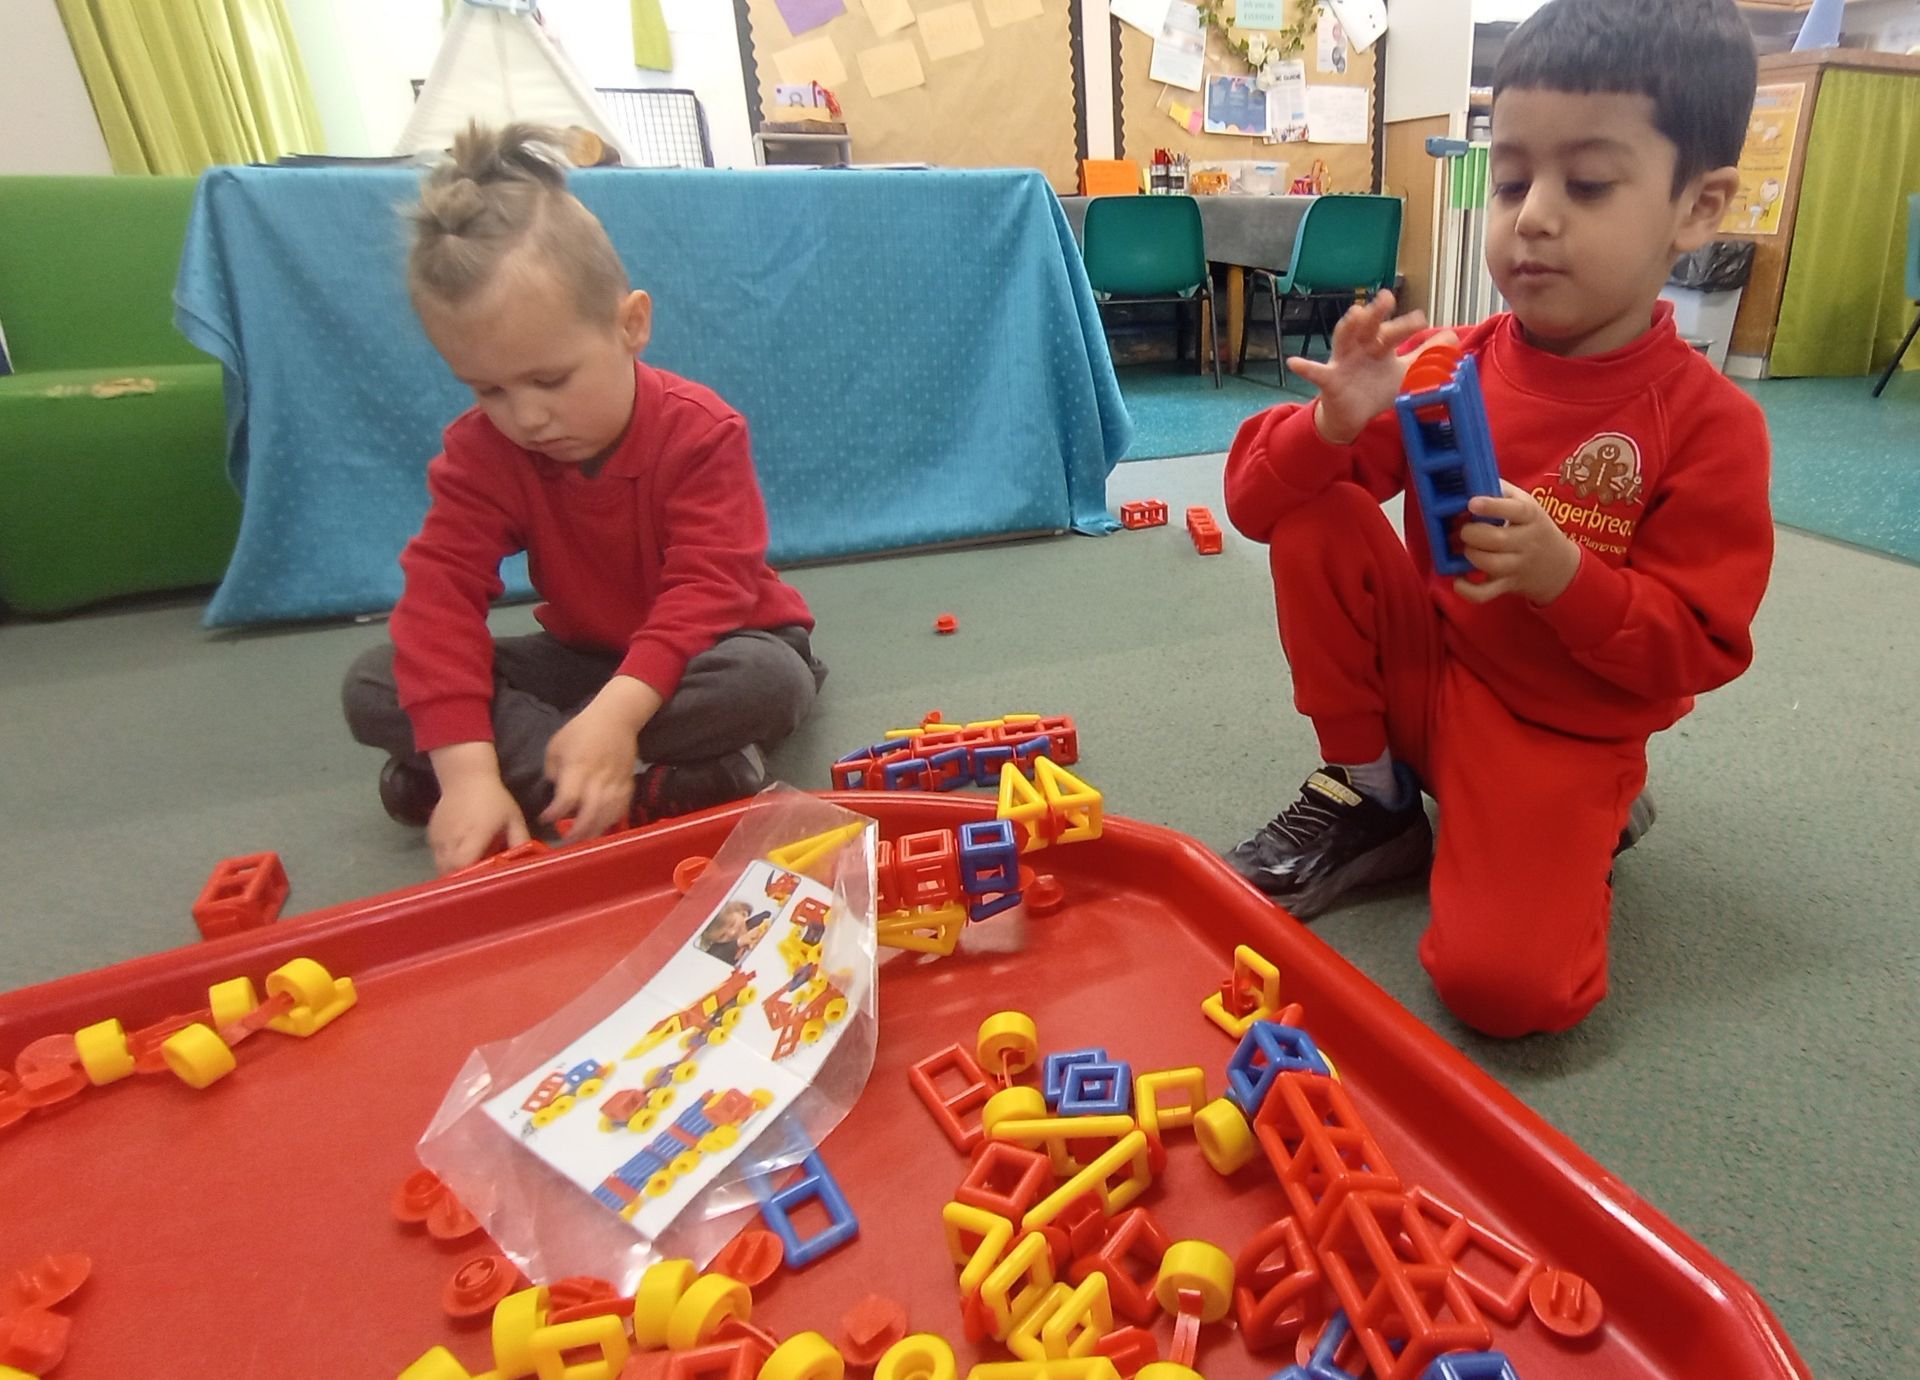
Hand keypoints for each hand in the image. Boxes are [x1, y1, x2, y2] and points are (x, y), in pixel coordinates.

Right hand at [428, 773, 528, 874]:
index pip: (463, 866)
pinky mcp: (431, 835)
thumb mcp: (514, 819)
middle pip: (449, 872)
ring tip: (470, 866)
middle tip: (477, 878)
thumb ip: (520, 841)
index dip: (471, 878)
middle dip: (462, 879)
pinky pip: (437, 856)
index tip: (482, 880)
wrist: (466, 778)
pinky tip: (460, 853)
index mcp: (473, 836)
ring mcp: (438, 838)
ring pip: (440, 866)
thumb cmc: (494, 799)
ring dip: (454, 871)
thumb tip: (527, 864)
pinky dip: (446, 860)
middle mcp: (452, 839)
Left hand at [541, 677, 660, 840]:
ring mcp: (616, 782)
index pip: (567, 798)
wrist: (616, 718)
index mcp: (578, 767)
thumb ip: (552, 771)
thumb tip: (554, 791)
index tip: (545, 818)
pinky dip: (612, 820)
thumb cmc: (581, 730)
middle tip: (566, 841)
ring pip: (608, 814)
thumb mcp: (556, 745)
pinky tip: (602, 827)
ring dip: (595, 830)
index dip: (555, 813)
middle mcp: (598, 778)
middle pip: (590, 813)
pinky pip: (622, 808)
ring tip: (583, 840)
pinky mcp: (628, 783)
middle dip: (577, 831)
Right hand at [1288, 291, 1453, 444]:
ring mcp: (1342, 362)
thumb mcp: (1404, 371)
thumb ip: (1425, 354)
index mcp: (1379, 346)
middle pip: (1370, 328)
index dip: (1406, 325)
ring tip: (1354, 312)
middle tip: (1387, 298)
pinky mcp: (1329, 381)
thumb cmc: (1374, 388)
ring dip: (1347, 326)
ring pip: (1344, 339)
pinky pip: (1315, 373)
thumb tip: (1452, 337)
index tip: (1422, 320)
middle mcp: (1360, 348)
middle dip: (1377, 313)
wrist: (1351, 416)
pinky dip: (1305, 367)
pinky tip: (1295, 362)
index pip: (1393, 331)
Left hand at [1452, 480, 1582, 604]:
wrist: (1558, 567)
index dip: (1493, 506)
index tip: (1472, 503)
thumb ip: (1502, 491)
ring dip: (1470, 556)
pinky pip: (1486, 593)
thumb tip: (1472, 476)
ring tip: (1464, 548)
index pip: (1516, 510)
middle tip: (1463, 530)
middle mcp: (1526, 542)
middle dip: (1472, 533)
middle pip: (1498, 539)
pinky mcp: (1507, 585)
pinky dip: (1468, 590)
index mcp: (1531, 517)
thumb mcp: (1527, 504)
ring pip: (1491, 565)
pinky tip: (1458, 579)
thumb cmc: (1533, 528)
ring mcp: (1517, 566)